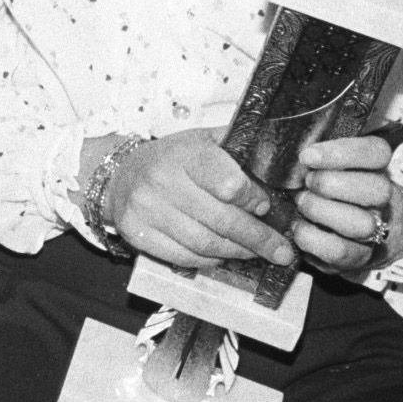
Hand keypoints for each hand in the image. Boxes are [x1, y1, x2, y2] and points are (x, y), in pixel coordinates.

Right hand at [96, 128, 298, 274]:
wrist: (120, 176)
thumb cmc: (172, 159)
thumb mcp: (203, 141)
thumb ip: (237, 149)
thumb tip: (281, 165)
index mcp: (186, 154)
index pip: (227, 183)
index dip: (252, 199)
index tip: (266, 207)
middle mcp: (163, 180)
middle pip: (221, 219)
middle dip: (258, 238)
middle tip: (282, 249)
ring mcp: (147, 209)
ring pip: (205, 243)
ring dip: (237, 253)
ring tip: (257, 254)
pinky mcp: (137, 233)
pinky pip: (183, 256)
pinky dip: (210, 260)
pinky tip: (224, 256)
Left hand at [293, 134, 402, 279]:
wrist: (323, 227)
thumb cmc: (315, 184)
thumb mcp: (316, 162)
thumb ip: (312, 152)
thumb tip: (286, 139)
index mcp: (373, 167)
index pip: (377, 152)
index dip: (342, 153)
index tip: (307, 156)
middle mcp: (380, 198)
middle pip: (377, 189)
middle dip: (331, 185)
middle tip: (306, 183)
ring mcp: (373, 229)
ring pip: (361, 223)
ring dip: (322, 212)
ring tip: (301, 204)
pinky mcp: (357, 256)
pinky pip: (340, 250)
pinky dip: (312, 238)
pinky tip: (298, 227)